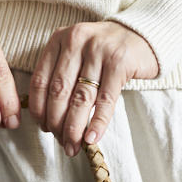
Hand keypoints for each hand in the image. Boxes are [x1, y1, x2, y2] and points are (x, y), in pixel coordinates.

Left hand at [27, 21, 157, 156]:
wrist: (143, 34)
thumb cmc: (104, 51)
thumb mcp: (77, 54)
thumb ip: (61, 76)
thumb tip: (48, 119)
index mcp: (59, 39)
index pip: (40, 80)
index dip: (39, 110)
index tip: (44, 128)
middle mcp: (76, 41)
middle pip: (59, 92)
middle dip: (57, 123)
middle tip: (61, 143)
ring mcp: (99, 50)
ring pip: (80, 98)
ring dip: (74, 128)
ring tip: (73, 147)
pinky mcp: (120, 62)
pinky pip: (105, 100)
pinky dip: (97, 123)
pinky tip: (92, 139)